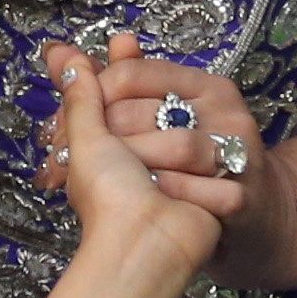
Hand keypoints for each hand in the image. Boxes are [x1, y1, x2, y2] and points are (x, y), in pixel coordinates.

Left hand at [37, 33, 290, 292]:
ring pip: (180, 146)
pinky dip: (179, 199)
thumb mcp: (101, 133)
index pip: (129, 74)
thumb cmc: (124, 190)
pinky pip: (201, 185)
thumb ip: (86, 87)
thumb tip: (55, 50)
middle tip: (122, 169)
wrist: (166, 248)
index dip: (99, 102)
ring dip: (154, 176)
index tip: (91, 131)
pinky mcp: (241, 190)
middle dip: (123, 148)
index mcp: (190, 85)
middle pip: (148, 111)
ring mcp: (235, 149)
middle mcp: (219, 109)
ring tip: (153, 188)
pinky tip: (174, 207)